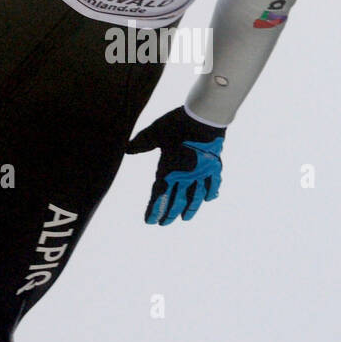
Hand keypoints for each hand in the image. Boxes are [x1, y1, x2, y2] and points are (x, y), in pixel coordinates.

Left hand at [125, 106, 225, 224]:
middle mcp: (185, 177)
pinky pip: (213, 184)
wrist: (203, 118)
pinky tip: (209, 200)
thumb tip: (127, 150)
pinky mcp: (214, 166)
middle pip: (177, 200)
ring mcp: (201, 173)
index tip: (150, 221)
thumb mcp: (154, 133)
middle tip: (165, 223)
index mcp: (169, 171)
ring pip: (195, 197)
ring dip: (190, 209)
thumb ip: (141, 143)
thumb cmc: (176, 124)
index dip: (155, 209)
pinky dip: (211, 192)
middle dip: (170, 213)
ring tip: (186, 218)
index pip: (160, 196)